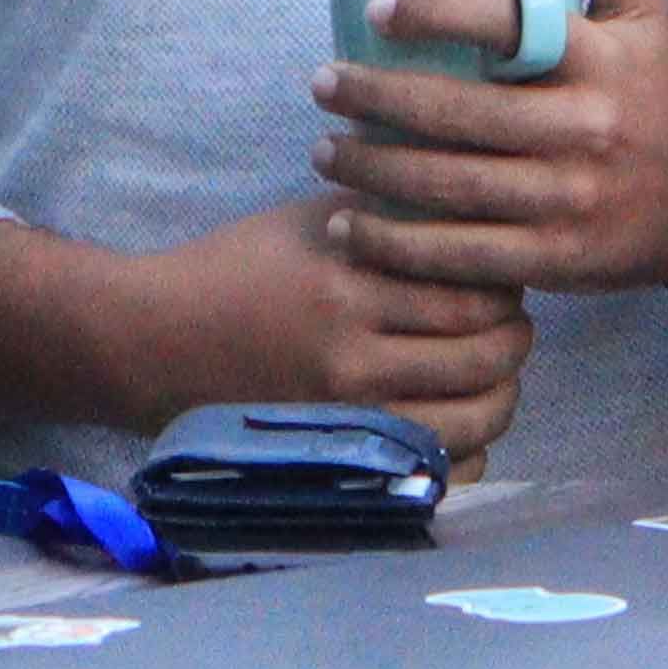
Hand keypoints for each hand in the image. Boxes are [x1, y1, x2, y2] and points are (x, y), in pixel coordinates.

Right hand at [0, 199, 531, 460]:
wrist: (153, 343)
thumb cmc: (235, 269)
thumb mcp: (308, 221)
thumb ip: (388, 212)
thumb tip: (471, 197)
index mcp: (351, 282)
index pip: (474, 288)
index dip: (507, 282)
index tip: (504, 271)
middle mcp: (353, 353)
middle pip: (485, 355)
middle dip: (514, 339)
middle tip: (512, 325)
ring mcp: (346, 415)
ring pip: (473, 419)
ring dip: (501, 395)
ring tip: (494, 374)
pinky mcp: (337, 458)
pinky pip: (435, 471)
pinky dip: (466, 451)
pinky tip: (459, 422)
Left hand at [313, 0, 667, 299]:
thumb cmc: (653, 91)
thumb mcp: (647, 10)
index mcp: (600, 58)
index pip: (507, 23)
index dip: (435, 14)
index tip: (377, 14)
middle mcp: (585, 127)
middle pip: (458, 113)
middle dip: (375, 98)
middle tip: (323, 83)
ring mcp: (569, 199)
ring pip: (449, 185)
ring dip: (373, 170)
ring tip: (325, 150)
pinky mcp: (556, 258)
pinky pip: (462, 252)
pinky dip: (399, 243)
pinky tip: (352, 225)